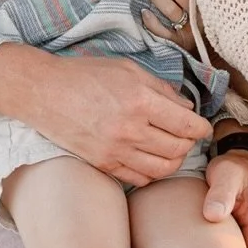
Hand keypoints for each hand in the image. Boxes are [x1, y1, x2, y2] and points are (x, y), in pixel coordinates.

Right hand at [0, 46, 211, 187]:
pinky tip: (149, 158)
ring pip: (163, 169)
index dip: (201, 127)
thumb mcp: (128, 69)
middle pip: (179, 149)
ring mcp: (116, 150)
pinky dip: (152, 172)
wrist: (45, 92)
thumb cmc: (86, 75)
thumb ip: (161, 88)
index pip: (187, 124)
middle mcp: (130, 129)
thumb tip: (186, 107)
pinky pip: (140, 179)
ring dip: (174, 160)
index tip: (202, 126)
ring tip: (170, 148)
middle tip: (186, 135)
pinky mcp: (103, 164)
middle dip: (189, 143)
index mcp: (140, 100)